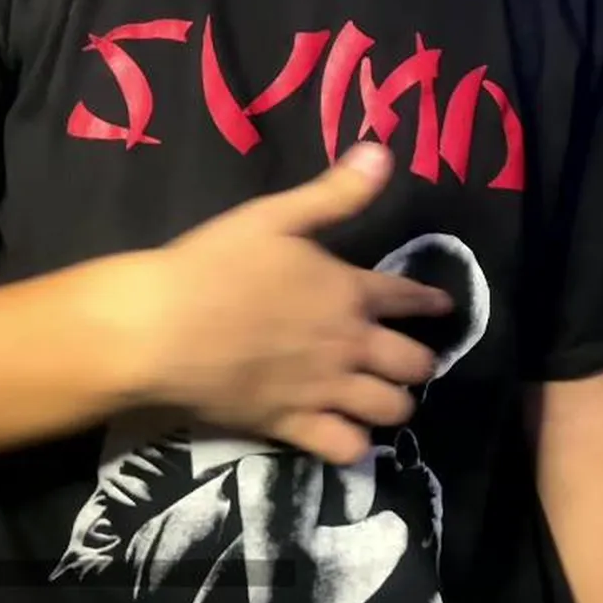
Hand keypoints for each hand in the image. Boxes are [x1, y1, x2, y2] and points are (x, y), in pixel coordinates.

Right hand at [137, 143, 451, 462]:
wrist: (160, 328)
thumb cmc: (212, 265)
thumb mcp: (273, 215)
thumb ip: (333, 193)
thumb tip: (383, 152)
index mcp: (348, 291)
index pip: (407, 297)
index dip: (430, 302)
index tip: (442, 308)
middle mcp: (349, 344)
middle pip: (414, 364)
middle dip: (419, 363)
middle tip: (409, 363)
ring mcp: (325, 390)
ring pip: (391, 410)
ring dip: (394, 405)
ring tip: (382, 401)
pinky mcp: (294, 426)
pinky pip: (345, 450)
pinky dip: (353, 446)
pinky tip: (347, 438)